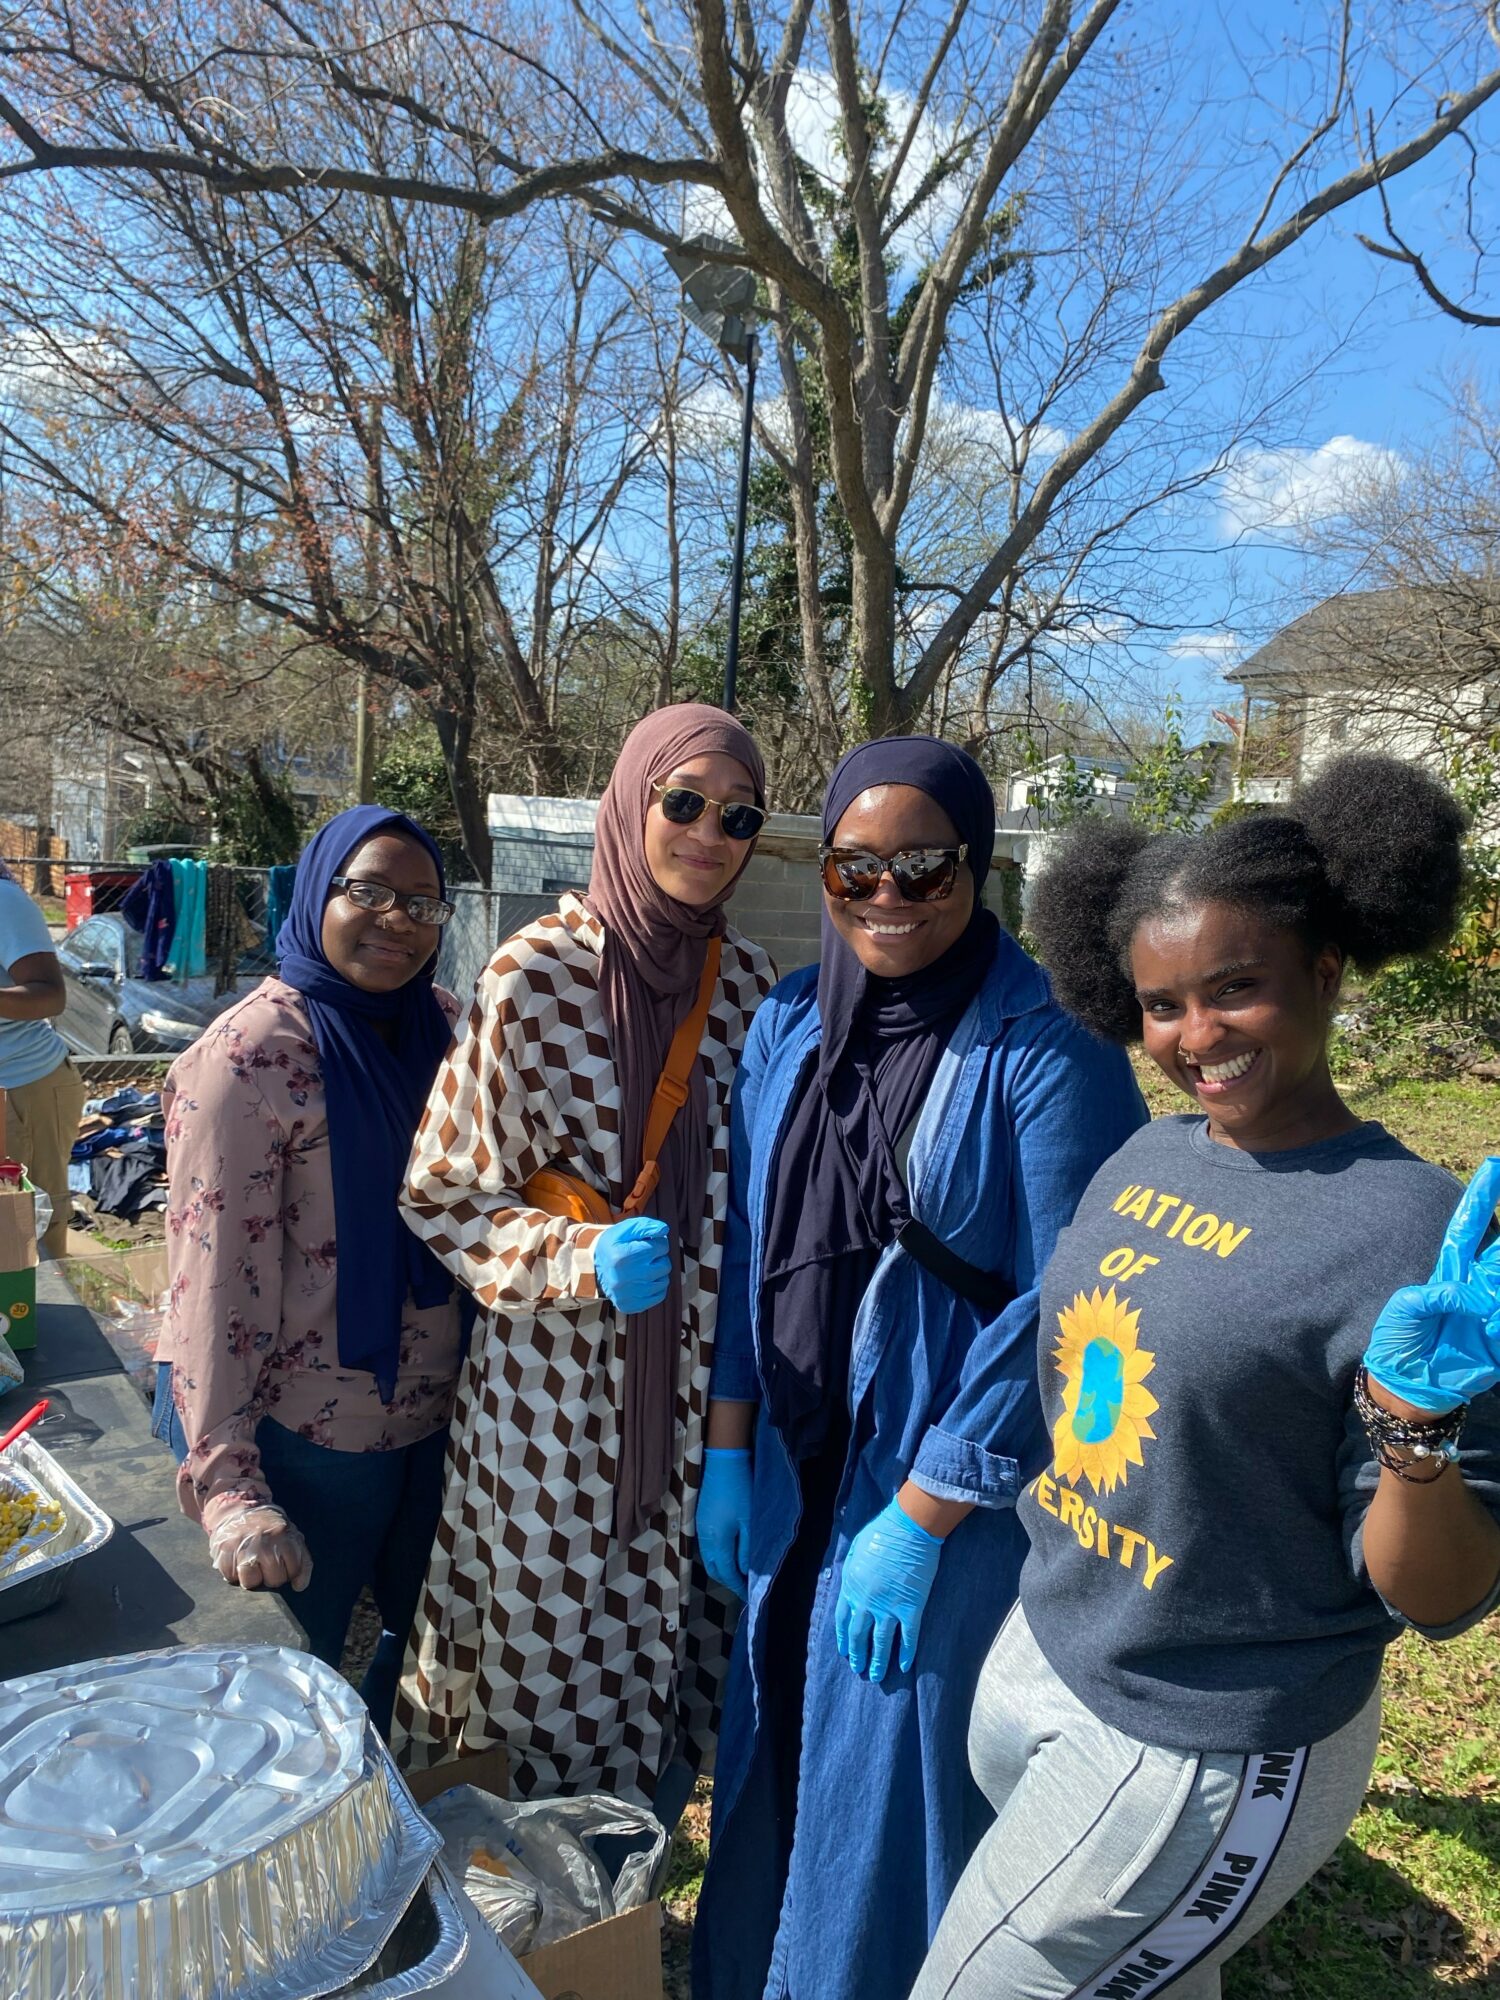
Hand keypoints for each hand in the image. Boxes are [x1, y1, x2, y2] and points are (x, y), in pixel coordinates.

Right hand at [208, 1503, 313, 1591]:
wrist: (239, 1508)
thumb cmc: (269, 1527)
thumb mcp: (292, 1535)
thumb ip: (303, 1561)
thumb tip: (299, 1586)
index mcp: (284, 1535)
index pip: (294, 1571)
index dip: (289, 1570)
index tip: (283, 1561)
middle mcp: (264, 1540)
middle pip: (274, 1580)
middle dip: (271, 1576)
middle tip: (265, 1561)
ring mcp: (242, 1545)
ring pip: (250, 1582)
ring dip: (251, 1577)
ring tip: (251, 1563)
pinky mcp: (224, 1550)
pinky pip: (230, 1577)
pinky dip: (233, 1573)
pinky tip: (237, 1559)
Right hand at [594, 1216, 672, 1312]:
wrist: (592, 1269)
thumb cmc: (612, 1247)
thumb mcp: (624, 1230)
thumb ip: (645, 1226)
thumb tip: (664, 1230)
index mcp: (623, 1256)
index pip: (661, 1247)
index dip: (657, 1242)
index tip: (648, 1243)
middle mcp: (626, 1277)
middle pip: (665, 1265)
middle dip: (659, 1258)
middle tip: (646, 1256)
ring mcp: (629, 1294)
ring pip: (664, 1281)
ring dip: (658, 1273)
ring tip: (644, 1268)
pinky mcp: (632, 1305)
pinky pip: (659, 1295)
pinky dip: (656, 1287)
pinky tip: (644, 1280)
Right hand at [697, 1447, 752, 1599]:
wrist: (723, 1461)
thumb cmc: (740, 1489)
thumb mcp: (749, 1521)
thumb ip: (747, 1549)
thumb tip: (746, 1571)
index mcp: (717, 1541)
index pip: (726, 1573)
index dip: (738, 1586)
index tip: (749, 1596)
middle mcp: (705, 1538)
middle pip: (714, 1569)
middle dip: (729, 1581)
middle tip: (744, 1586)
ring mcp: (700, 1528)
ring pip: (708, 1559)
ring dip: (721, 1569)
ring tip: (738, 1572)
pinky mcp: (700, 1519)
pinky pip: (706, 1547)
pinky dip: (716, 1557)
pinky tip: (729, 1553)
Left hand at [835, 1495, 942, 1683]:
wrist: (908, 1529)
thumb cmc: (882, 1531)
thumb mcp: (856, 1548)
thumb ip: (851, 1569)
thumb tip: (848, 1581)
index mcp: (852, 1586)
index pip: (843, 1619)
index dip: (843, 1638)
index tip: (844, 1651)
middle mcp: (867, 1602)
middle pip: (859, 1635)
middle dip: (858, 1655)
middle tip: (858, 1669)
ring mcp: (889, 1607)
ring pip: (881, 1642)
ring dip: (878, 1662)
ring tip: (876, 1676)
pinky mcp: (912, 1608)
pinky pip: (908, 1637)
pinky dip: (906, 1653)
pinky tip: (904, 1666)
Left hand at [1364, 1155, 1499, 1413]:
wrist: (1407, 1383)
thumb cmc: (1399, 1341)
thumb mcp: (1403, 1311)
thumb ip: (1432, 1297)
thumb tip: (1470, 1298)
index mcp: (1449, 1271)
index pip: (1468, 1226)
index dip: (1482, 1197)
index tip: (1493, 1165)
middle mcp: (1477, 1285)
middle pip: (1499, 1254)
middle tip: (1494, 1258)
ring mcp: (1492, 1310)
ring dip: (1499, 1277)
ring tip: (1484, 1300)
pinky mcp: (1499, 1340)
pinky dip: (1498, 1322)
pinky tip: (1489, 1324)